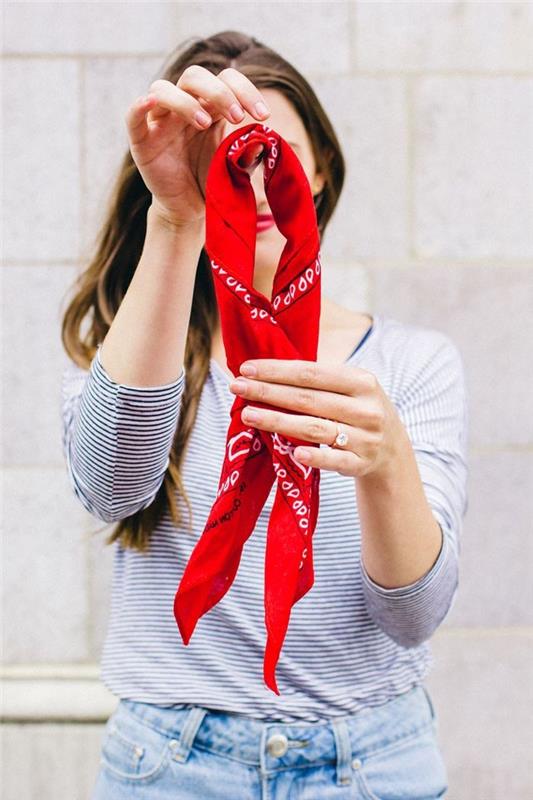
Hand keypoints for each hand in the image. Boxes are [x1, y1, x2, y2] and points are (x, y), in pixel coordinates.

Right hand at [124, 66, 270, 225]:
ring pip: (164, 89)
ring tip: (206, 124)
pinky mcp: (141, 140)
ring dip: (187, 102)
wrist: (188, 211)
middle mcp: (184, 107)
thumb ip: (248, 153)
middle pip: (195, 77)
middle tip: (238, 117)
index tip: (264, 116)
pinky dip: (139, 106)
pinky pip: (133, 117)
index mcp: (210, 107)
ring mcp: (160, 121)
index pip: (227, 80)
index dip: (246, 91)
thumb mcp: (235, 167)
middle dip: (220, 92)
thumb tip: (262, 139)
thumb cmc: (212, 183)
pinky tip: (150, 102)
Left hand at [228, 359, 404, 478]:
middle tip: (237, 388)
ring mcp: (365, 438)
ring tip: (248, 415)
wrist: (392, 451)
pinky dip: (314, 457)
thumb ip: (318, 381)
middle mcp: (366, 408)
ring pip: (315, 429)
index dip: (277, 370)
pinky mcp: (361, 463)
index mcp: (362, 381)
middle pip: (308, 399)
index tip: (246, 368)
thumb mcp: (351, 389)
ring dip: (278, 421)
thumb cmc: (358, 411)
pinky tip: (292, 453)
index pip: (312, 373)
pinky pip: (334, 460)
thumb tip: (264, 371)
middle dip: (268, 392)